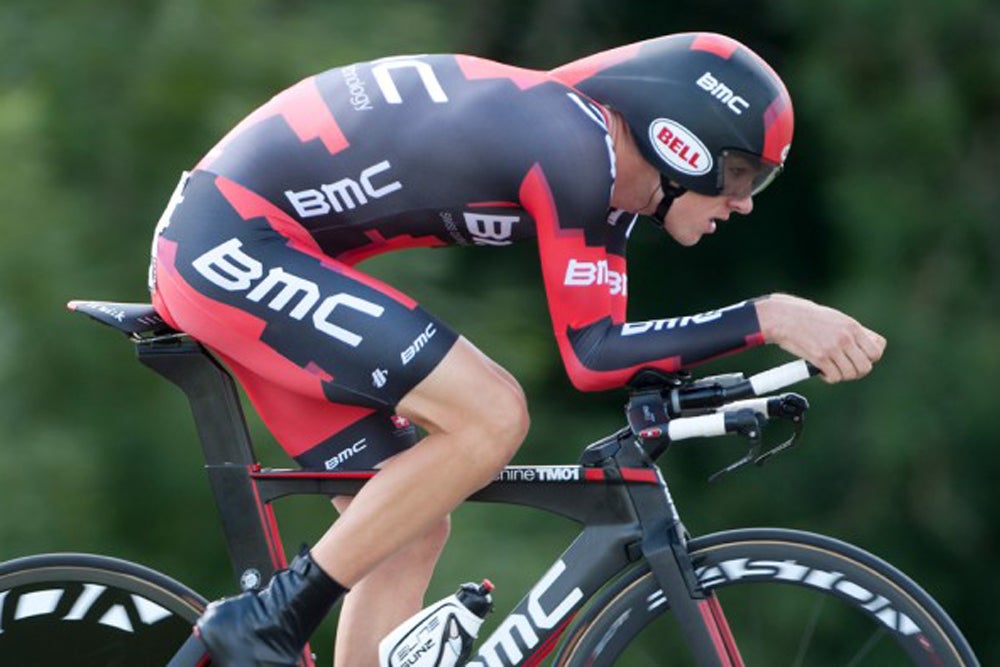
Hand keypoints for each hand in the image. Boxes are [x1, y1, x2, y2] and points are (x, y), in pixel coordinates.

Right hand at [755, 293, 885, 382]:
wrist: (785, 317)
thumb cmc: (808, 318)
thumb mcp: (836, 319)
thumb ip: (852, 332)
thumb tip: (866, 346)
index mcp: (852, 327)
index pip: (877, 350)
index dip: (870, 359)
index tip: (858, 358)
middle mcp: (846, 338)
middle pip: (866, 366)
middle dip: (857, 371)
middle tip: (844, 368)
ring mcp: (833, 348)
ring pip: (851, 374)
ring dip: (841, 375)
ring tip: (831, 369)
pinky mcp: (820, 358)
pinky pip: (834, 377)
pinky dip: (828, 377)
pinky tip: (821, 370)